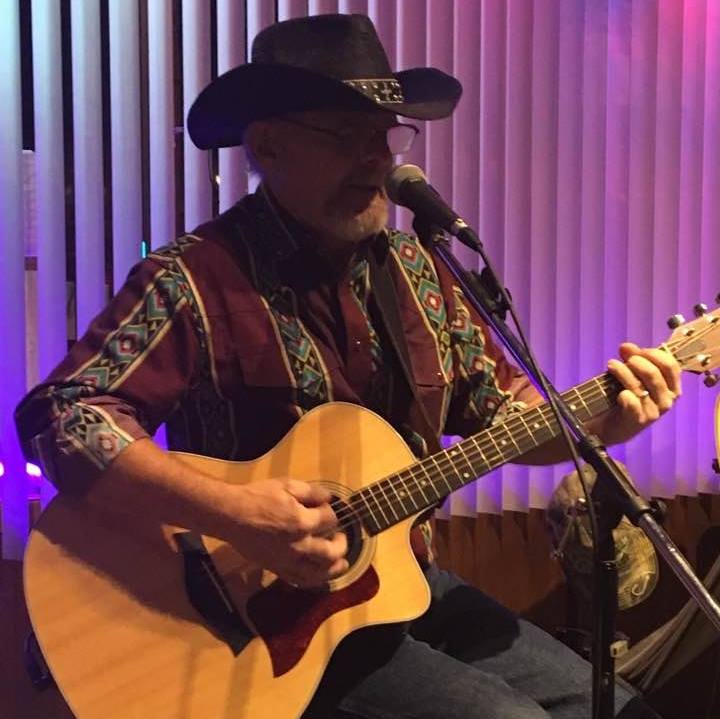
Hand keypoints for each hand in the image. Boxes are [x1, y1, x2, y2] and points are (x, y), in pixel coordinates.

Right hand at [227, 478, 348, 587]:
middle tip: (341, 537)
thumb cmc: (258, 497)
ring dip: (334, 569)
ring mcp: (288, 560)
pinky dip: (313, 579)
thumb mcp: (287, 485)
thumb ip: (312, 492)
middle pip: (331, 552)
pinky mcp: (277, 568)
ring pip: (318, 573)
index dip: (331, 512)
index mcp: (302, 522)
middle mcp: (299, 546)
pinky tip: (319, 575)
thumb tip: (328, 498)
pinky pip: (299, 580)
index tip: (326, 508)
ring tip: (342, 563)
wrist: (231, 515)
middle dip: (341, 544)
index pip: (330, 520)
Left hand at [590, 341, 681, 444]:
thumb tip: (626, 346)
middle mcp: (667, 400)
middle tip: (621, 359)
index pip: (671, 365)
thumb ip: (632, 359)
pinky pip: (632, 401)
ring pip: (639, 385)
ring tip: (611, 366)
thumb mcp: (632, 376)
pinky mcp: (639, 421)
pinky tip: (618, 393)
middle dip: (635, 362)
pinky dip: (623, 394)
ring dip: (623, 372)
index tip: (637, 351)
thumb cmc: (624, 398)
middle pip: (654, 373)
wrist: (610, 427)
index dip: (653, 354)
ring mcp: (655, 412)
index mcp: (671, 388)